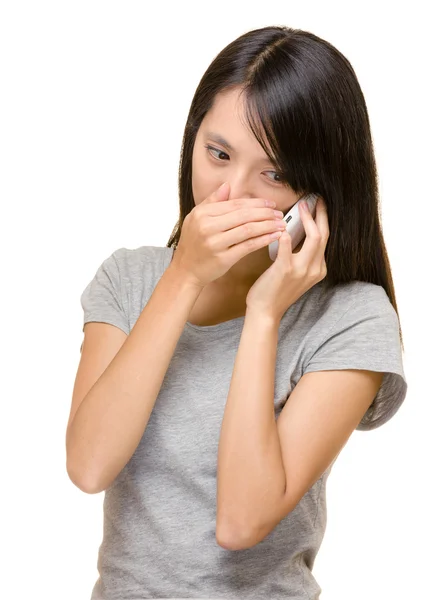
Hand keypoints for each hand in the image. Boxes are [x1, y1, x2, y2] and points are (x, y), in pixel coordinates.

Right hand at [170, 182, 287, 287]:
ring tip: (280, 224)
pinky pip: (248, 246)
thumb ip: (211, 201)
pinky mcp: (223, 258)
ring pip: (248, 229)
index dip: (255, 203)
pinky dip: (263, 240)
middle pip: (244, 215)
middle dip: (265, 213)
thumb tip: (227, 186)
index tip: (270, 204)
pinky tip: (274, 236)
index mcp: (202, 214)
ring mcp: (215, 243)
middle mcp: (208, 226)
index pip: (235, 204)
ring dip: (268, 226)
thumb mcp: (195, 218)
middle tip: (279, 214)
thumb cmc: (192, 245)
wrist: (185, 271)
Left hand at [245, 197, 329, 322]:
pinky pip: (289, 250)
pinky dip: (287, 237)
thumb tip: (297, 232)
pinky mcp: (285, 271)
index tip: (319, 204)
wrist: (265, 312)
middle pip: (324, 235)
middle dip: (321, 213)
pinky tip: (283, 228)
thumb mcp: (295, 273)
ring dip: (308, 219)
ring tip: (302, 206)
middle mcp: (314, 269)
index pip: (325, 238)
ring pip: (315, 239)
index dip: (323, 219)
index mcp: (318, 268)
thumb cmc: (276, 291)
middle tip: (315, 197)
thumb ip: (300, 256)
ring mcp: (302, 271)